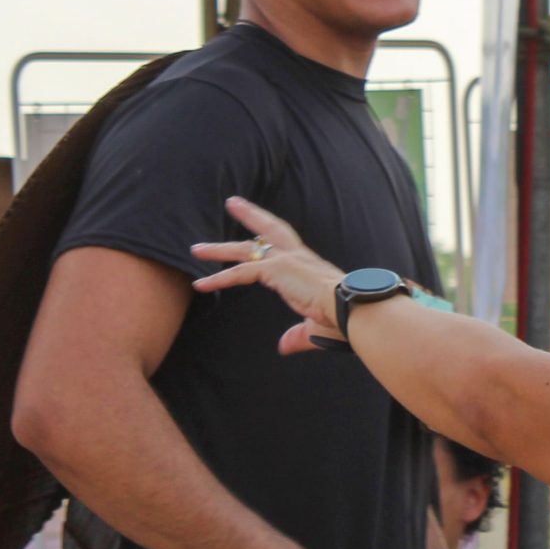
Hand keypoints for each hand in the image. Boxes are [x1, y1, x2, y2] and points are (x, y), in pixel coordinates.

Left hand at [191, 196, 347, 354]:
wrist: (353, 311)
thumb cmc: (344, 320)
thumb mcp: (315, 328)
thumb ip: (297, 336)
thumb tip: (283, 346)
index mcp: (309, 266)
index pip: (284, 246)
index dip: (267, 237)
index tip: (255, 231)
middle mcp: (298, 257)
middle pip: (268, 229)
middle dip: (249, 215)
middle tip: (232, 202)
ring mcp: (287, 260)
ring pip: (245, 249)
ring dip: (219, 249)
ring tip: (196, 248)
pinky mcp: (277, 270)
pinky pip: (241, 272)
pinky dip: (219, 278)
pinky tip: (201, 284)